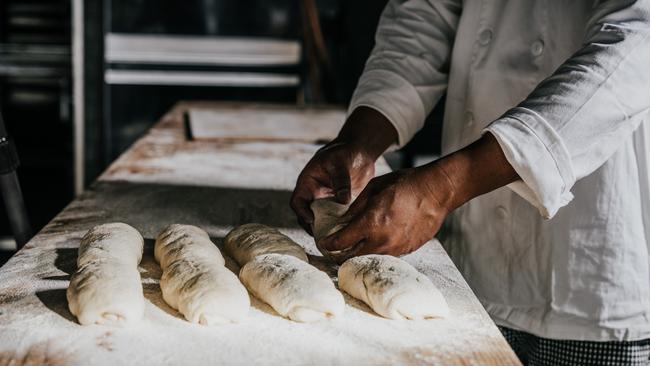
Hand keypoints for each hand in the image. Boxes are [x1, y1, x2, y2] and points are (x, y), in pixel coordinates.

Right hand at [290, 140, 375, 232]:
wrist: (359, 152)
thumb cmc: (344, 153)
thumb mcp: (340, 164)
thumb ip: (341, 181)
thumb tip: (343, 201)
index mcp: (308, 184)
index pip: (297, 202)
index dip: (301, 213)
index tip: (312, 221)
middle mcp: (315, 195)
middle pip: (307, 216)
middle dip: (312, 228)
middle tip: (324, 237)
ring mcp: (327, 202)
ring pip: (321, 221)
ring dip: (326, 230)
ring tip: (335, 239)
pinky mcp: (340, 207)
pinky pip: (336, 220)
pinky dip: (339, 227)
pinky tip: (347, 234)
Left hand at [318, 165, 452, 261]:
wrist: (436, 192)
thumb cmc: (405, 184)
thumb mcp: (374, 188)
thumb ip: (355, 207)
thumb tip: (342, 221)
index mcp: (370, 223)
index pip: (341, 242)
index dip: (328, 244)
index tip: (323, 242)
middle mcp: (381, 240)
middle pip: (352, 257)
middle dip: (339, 255)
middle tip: (333, 250)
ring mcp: (395, 248)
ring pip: (369, 258)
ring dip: (357, 255)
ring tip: (351, 249)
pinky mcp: (406, 250)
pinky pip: (386, 255)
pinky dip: (375, 251)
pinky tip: (373, 244)